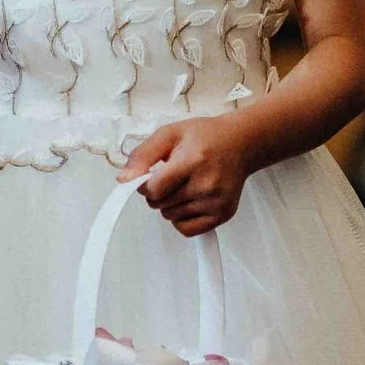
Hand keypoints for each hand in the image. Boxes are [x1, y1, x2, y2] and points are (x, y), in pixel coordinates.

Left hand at [121, 118, 252, 235]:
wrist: (240, 143)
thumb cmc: (204, 137)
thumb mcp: (169, 134)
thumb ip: (143, 155)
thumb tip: (124, 180)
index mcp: (192, 161)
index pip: (154, 189)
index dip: (144, 184)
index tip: (150, 175)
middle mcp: (207, 184)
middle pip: (160, 205)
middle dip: (158, 192)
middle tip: (172, 176)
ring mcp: (217, 202)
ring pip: (170, 217)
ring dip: (170, 204)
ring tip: (185, 185)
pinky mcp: (223, 215)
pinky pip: (187, 230)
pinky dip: (181, 219)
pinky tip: (189, 201)